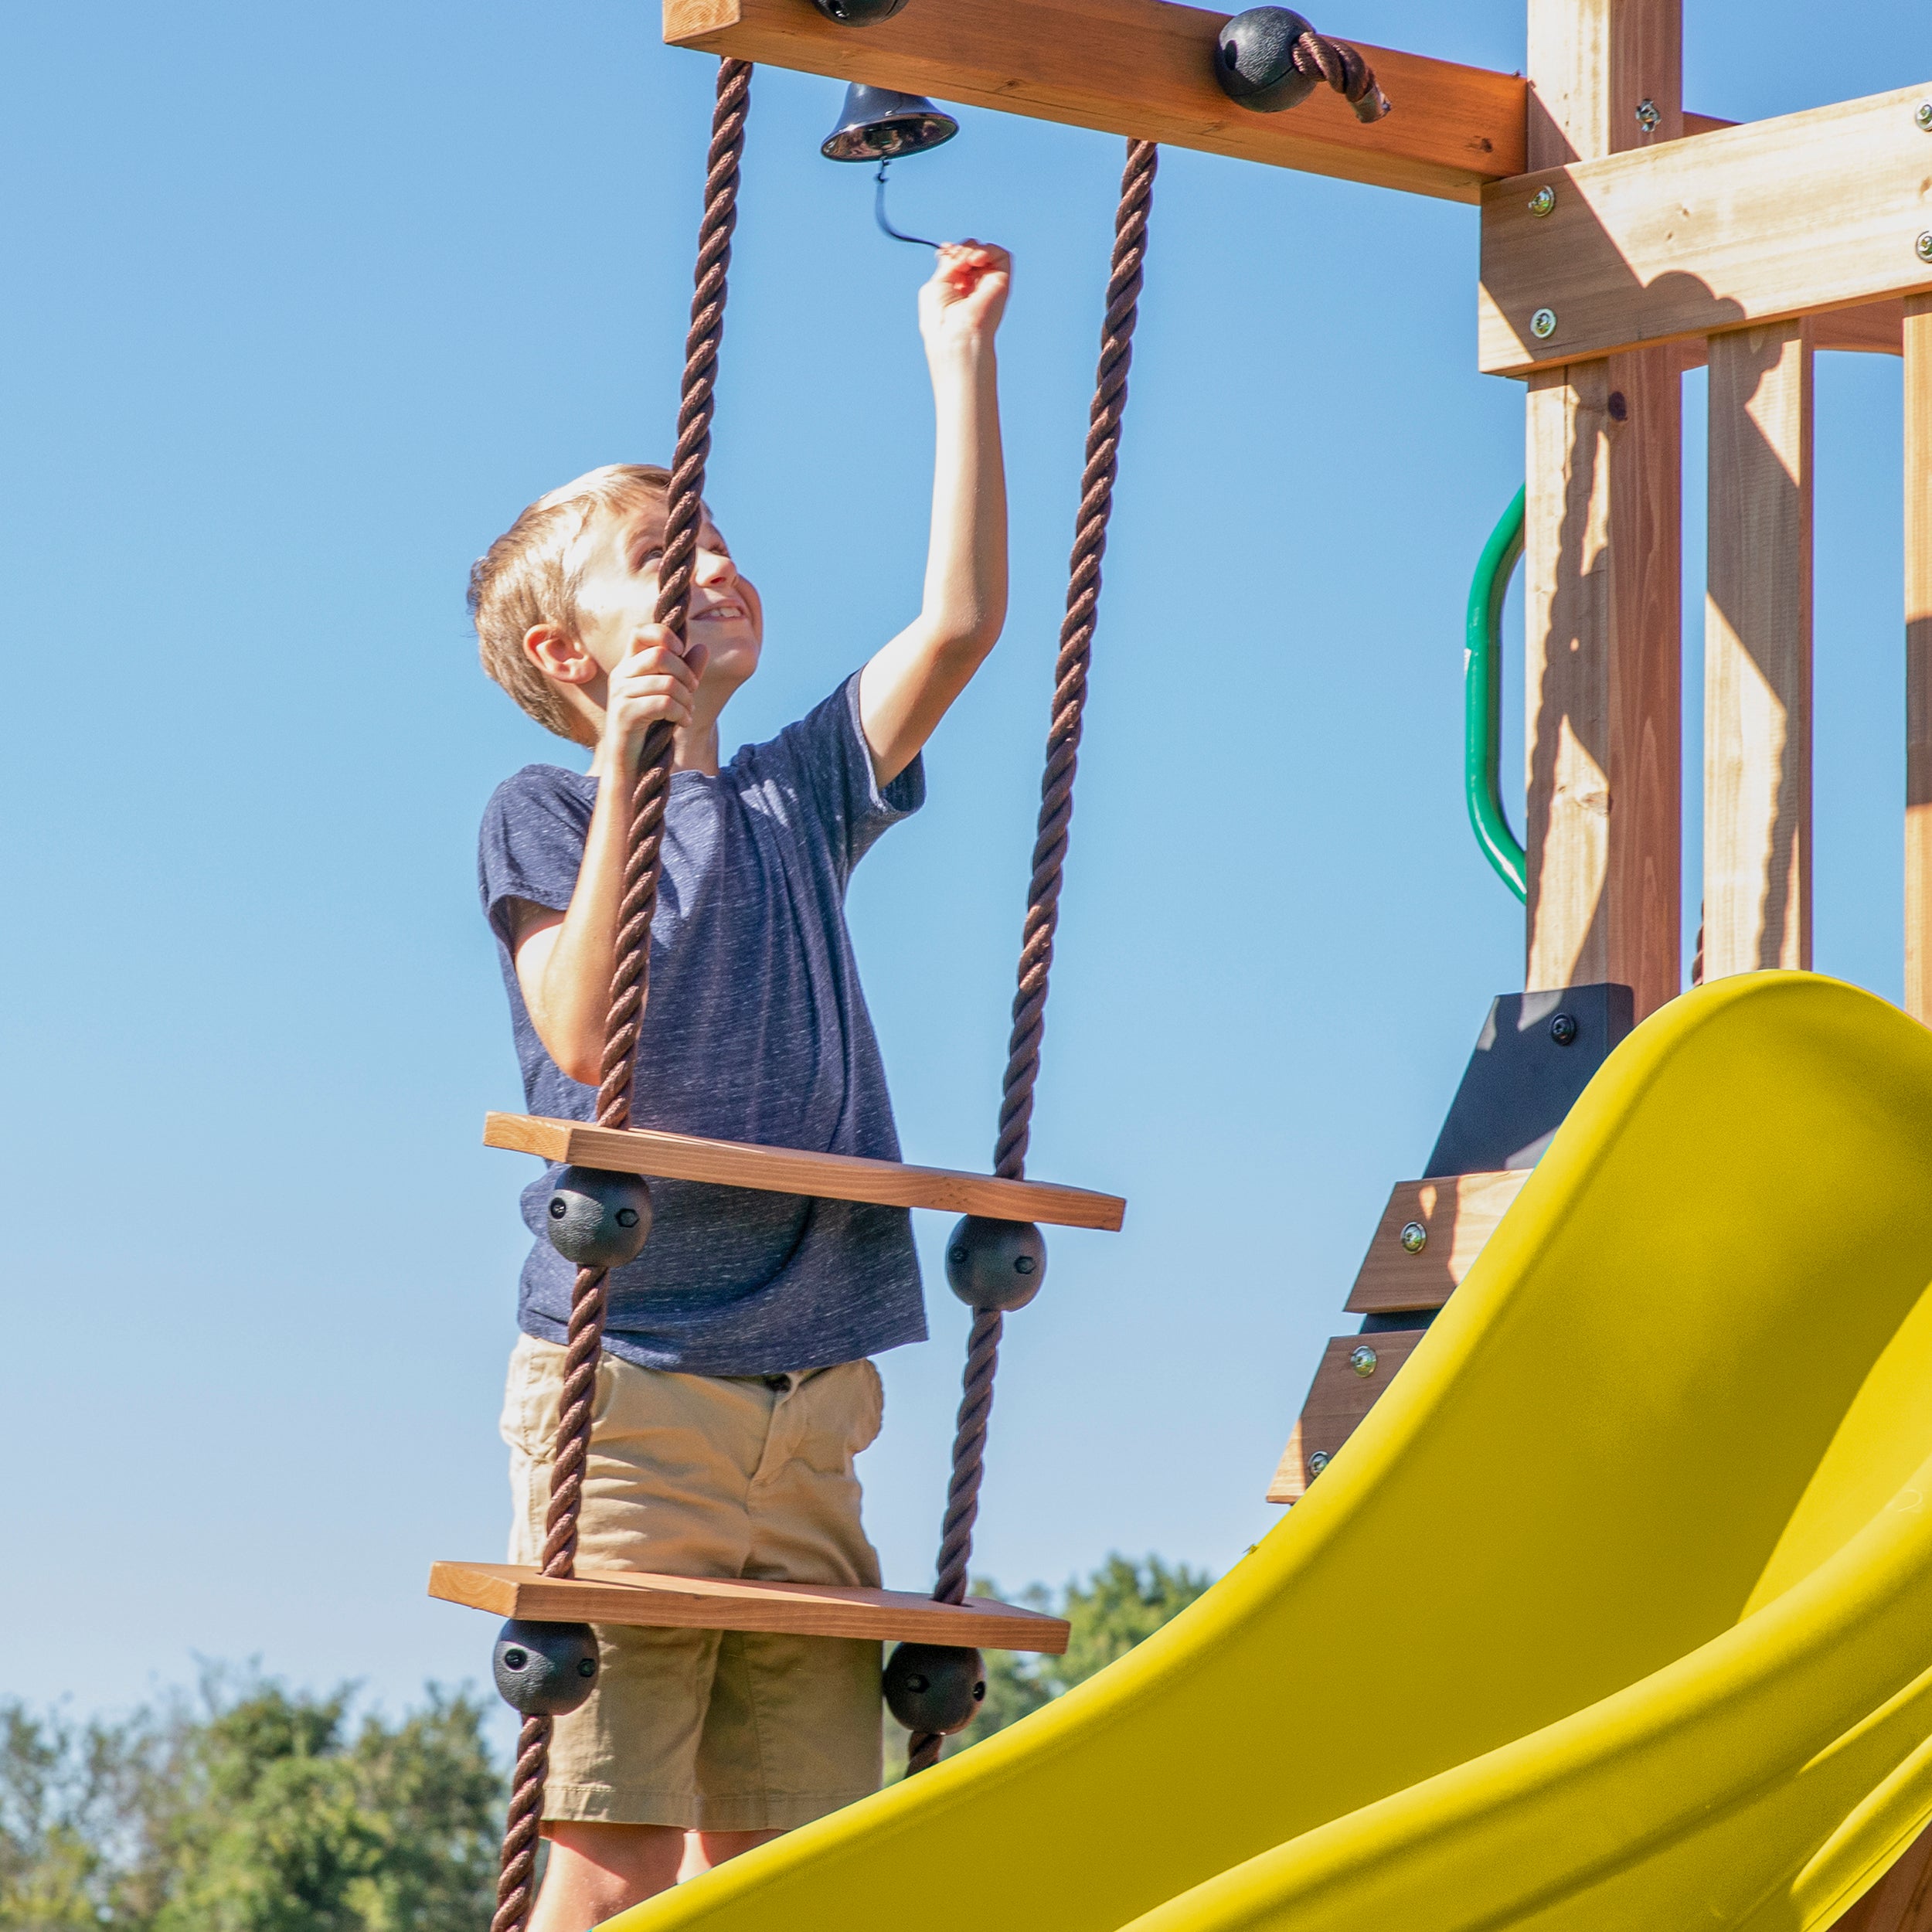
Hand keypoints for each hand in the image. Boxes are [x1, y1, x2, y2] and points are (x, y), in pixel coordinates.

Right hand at [598, 626, 708, 769]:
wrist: (630, 761)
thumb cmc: (651, 724)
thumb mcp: (672, 693)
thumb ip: (686, 670)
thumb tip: (702, 648)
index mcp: (629, 664)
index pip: (641, 632)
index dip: (664, 634)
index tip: (680, 650)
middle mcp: (620, 674)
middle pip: (660, 655)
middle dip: (685, 674)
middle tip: (692, 691)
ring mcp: (620, 693)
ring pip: (667, 682)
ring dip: (686, 699)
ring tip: (687, 712)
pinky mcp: (625, 714)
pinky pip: (663, 704)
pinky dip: (681, 713)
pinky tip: (682, 722)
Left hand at [918, 241, 1010, 357]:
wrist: (957, 336)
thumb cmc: (941, 320)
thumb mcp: (936, 284)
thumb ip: (947, 264)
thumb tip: (952, 248)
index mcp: (956, 289)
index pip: (958, 259)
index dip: (953, 250)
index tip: (945, 249)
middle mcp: (974, 287)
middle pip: (971, 251)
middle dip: (960, 249)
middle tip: (954, 262)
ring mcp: (988, 284)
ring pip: (983, 251)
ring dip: (970, 250)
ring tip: (963, 264)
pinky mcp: (1002, 282)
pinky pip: (1001, 254)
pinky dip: (987, 250)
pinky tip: (975, 261)